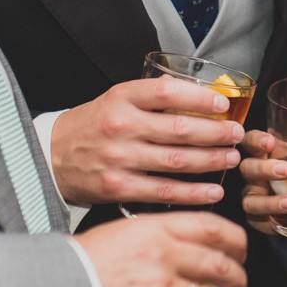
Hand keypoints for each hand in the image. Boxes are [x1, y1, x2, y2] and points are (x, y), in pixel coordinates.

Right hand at [51, 77, 241, 206]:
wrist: (50, 156)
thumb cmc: (91, 126)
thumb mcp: (115, 100)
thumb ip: (151, 99)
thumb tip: (197, 97)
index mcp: (121, 98)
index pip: (166, 92)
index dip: (199, 98)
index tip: (223, 103)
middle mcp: (121, 126)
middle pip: (179, 129)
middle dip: (216, 133)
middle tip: (236, 135)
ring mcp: (119, 159)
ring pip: (176, 161)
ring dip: (210, 161)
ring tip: (230, 158)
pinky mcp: (118, 187)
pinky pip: (164, 191)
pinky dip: (192, 193)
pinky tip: (212, 191)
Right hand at [75, 211, 248, 286]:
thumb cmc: (79, 266)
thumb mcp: (119, 234)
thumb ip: (152, 238)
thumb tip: (176, 250)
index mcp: (156, 228)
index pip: (213, 227)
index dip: (236, 242)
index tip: (241, 252)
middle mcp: (166, 253)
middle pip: (221, 265)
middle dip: (238, 281)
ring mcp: (164, 286)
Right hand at [238, 129, 286, 234]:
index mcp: (263, 153)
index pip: (250, 141)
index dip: (256, 140)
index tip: (270, 141)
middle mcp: (254, 175)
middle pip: (248, 168)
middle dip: (264, 169)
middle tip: (286, 170)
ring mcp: (253, 197)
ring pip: (250, 200)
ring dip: (269, 202)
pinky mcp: (258, 219)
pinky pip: (257, 222)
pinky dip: (269, 222)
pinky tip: (281, 223)